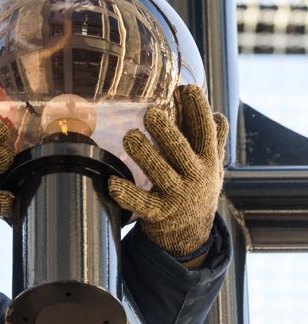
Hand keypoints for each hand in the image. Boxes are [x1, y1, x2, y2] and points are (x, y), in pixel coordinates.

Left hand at [108, 85, 228, 258]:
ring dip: (145, 154)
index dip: (198, 109)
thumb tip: (209, 106)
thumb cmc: (198, 187)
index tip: (187, 89)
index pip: (205, 130)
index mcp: (208, 160)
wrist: (192, 234)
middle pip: (181, 150)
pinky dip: (127, 193)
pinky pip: (141, 202)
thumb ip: (209, 137)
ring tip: (129, 137)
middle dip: (167, 131)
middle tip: (151, 113)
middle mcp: (196, 176)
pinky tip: (112, 183)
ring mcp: (177, 196)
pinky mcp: (159, 213)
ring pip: (160, 173)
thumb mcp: (210, 163)